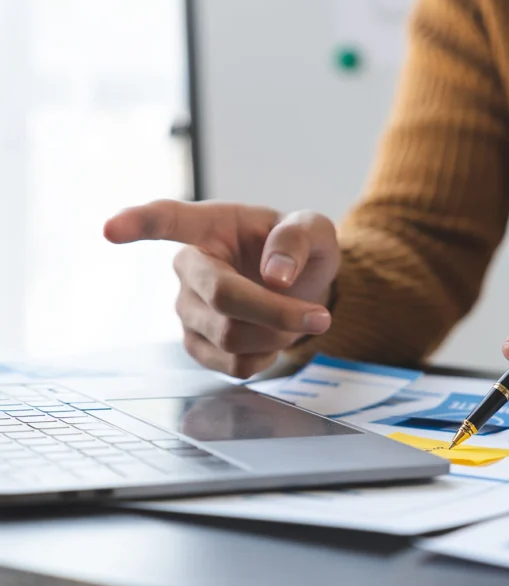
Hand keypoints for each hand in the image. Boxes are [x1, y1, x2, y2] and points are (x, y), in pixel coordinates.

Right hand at [104, 200, 339, 377]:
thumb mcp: (314, 230)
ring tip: (293, 318)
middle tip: (320, 317)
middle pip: (223, 297)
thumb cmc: (299, 249)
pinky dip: (268, 357)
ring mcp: (187, 309)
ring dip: (278, 335)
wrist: (300, 287)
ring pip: (231, 336)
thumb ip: (298, 239)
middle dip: (277, 312)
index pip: (167, 220)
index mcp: (210, 226)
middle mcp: (189, 267)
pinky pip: (233, 365)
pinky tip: (272, 337)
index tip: (110, 229)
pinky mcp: (196, 344)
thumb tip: (275, 276)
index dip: (138, 224)